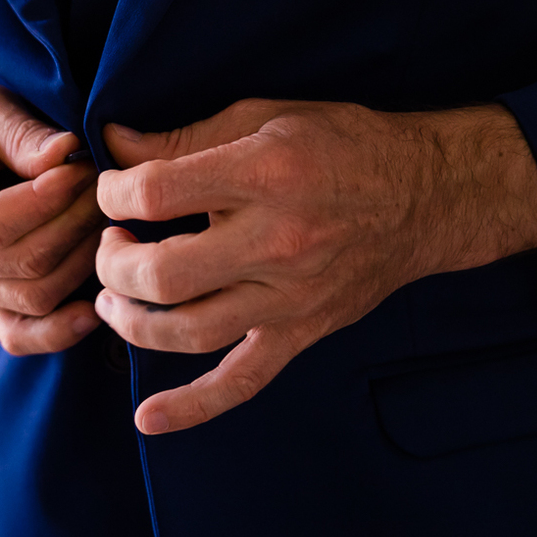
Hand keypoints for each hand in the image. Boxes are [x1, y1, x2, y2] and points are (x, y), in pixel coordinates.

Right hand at [0, 79, 104, 353]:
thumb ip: (21, 133)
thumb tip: (67, 153)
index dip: (51, 201)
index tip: (83, 168)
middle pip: (22, 262)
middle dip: (76, 224)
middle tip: (107, 186)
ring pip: (32, 296)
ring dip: (81, 260)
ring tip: (105, 217)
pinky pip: (18, 333)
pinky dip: (59, 330)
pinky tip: (94, 309)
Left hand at [94, 99, 536, 433]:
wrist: (425, 195)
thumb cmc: (337, 145)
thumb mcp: (260, 117)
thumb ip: (181, 136)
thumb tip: (111, 143)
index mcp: (264, 175)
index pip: (155, 195)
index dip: (113, 194)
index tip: (112, 192)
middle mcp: (277, 243)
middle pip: (161, 275)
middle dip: (113, 263)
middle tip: (111, 244)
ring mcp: (289, 298)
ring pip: (187, 332)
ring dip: (131, 321)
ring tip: (112, 299)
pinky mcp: (301, 333)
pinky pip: (241, 382)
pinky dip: (191, 406)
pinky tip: (148, 419)